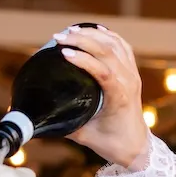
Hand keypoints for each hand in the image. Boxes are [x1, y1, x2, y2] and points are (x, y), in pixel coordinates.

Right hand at [56, 25, 150, 169]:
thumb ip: (64, 125)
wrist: (137, 146)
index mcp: (119, 98)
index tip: (63, 53)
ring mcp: (133, 75)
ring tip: (70, 31)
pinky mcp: (133, 72)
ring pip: (114, 44)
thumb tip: (38, 118)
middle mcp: (129, 82)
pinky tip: (94, 30)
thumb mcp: (85, 137)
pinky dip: (108, 35)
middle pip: (107, 51)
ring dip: (92, 34)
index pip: (103, 72)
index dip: (83, 60)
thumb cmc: (112, 143)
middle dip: (82, 40)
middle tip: (58, 37)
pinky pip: (122, 46)